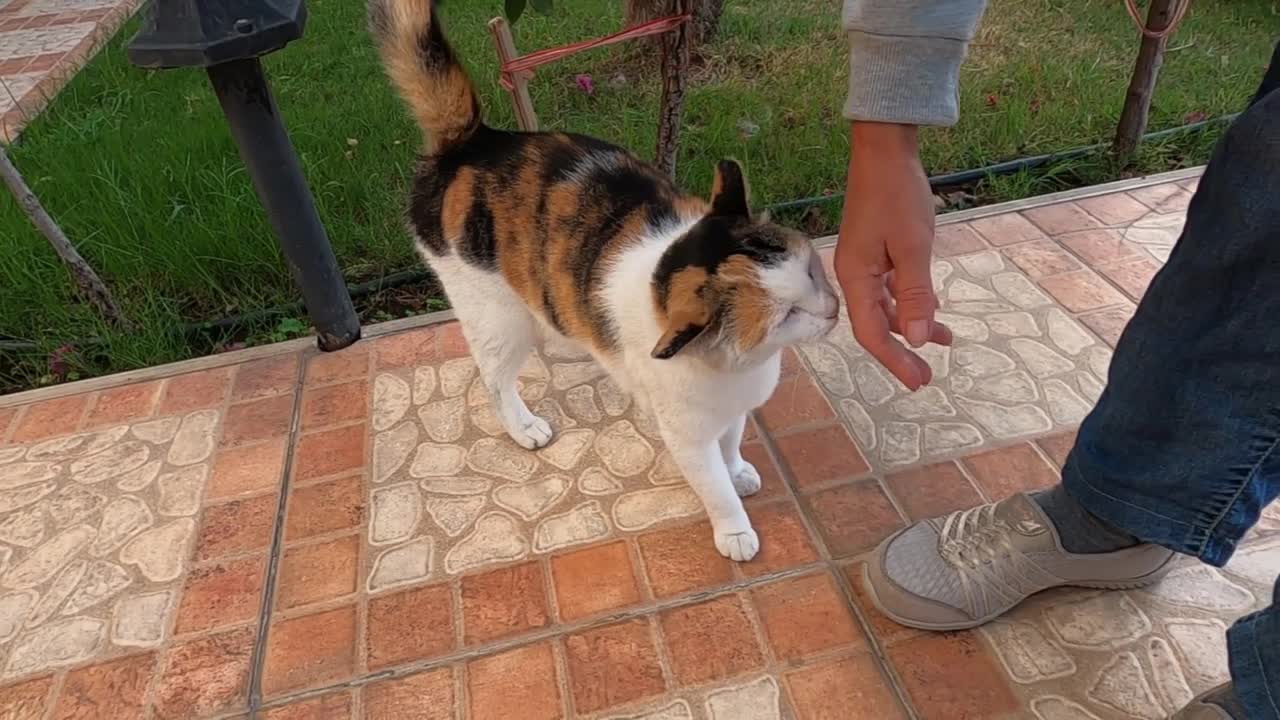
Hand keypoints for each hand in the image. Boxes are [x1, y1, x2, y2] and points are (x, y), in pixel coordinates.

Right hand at [834, 122, 951, 390]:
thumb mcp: (913, 246)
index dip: (894, 360)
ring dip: (911, 326)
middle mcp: (855, 276)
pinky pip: (890, 289)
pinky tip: (931, 309)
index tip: (919, 381)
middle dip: (902, 351)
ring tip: (944, 341)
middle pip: (875, 325)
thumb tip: (916, 337)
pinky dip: (909, 303)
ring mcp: (864, 264)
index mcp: (856, 277)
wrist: (884, 152)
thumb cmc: (897, 195)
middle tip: (927, 376)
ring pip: (885, 308)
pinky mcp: (875, 252)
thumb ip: (914, 293)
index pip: (871, 332)